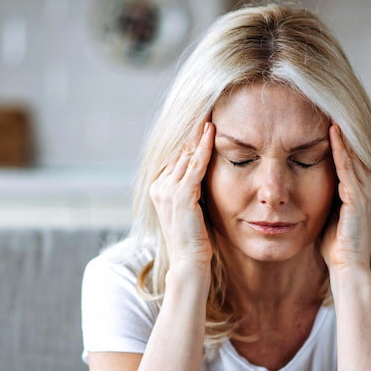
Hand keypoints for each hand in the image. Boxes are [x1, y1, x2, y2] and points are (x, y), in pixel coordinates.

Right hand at [150, 121, 214, 270]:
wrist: (189, 263)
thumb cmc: (195, 241)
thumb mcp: (192, 209)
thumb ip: (193, 190)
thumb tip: (203, 173)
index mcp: (159, 188)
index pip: (176, 156)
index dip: (190, 138)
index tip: (203, 120)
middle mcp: (159, 186)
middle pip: (179, 151)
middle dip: (194, 131)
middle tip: (208, 107)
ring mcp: (167, 190)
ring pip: (186, 154)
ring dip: (199, 133)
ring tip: (211, 113)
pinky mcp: (181, 195)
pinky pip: (195, 165)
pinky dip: (204, 147)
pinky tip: (212, 132)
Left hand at [320, 124, 370, 272]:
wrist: (347, 268)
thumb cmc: (336, 246)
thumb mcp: (333, 213)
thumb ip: (330, 196)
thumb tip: (313, 181)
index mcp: (367, 192)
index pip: (354, 159)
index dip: (342, 140)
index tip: (327, 119)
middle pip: (356, 152)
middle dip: (343, 131)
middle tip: (329, 105)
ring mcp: (368, 193)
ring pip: (353, 156)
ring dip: (341, 134)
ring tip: (330, 111)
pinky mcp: (359, 198)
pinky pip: (348, 168)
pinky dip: (340, 149)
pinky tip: (332, 132)